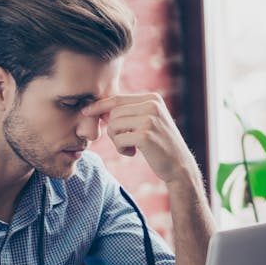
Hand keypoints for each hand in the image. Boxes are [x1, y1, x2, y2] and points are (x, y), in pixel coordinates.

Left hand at [82, 93, 196, 183]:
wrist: (179, 166)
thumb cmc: (160, 145)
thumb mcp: (148, 122)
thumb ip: (130, 113)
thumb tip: (100, 109)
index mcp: (153, 98)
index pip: (118, 99)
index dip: (100, 105)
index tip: (86, 111)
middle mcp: (152, 105)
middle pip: (114, 113)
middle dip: (113, 129)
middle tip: (124, 142)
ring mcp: (150, 119)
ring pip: (114, 125)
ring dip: (116, 140)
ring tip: (130, 148)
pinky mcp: (145, 135)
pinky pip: (118, 139)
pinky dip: (121, 149)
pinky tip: (133, 154)